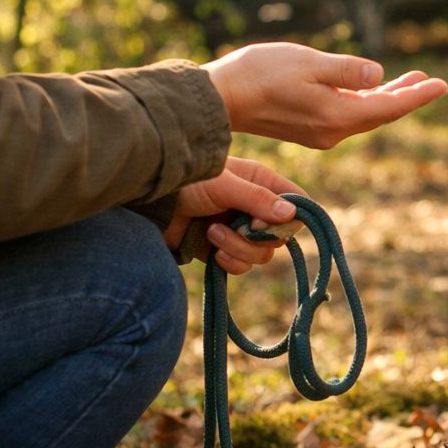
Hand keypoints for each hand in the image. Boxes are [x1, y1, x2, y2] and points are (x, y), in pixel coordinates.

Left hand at [163, 157, 303, 273]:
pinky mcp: (223, 249)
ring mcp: (239, 230)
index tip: (272, 223)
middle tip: (240, 228)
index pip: (297, 202)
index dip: (292, 217)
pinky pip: (241, 265)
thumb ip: (257, 199)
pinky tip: (211, 249)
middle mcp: (254, 207)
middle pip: (280, 236)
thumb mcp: (224, 185)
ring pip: (262, 254)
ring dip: (238, 249)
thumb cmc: (187, 182)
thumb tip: (291, 216)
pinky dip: (230, 262)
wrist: (150, 203)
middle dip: (258, 239)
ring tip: (212, 233)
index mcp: (261, 183)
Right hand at [202, 42, 447, 148]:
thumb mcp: (308, 63)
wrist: (218, 98)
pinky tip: (373, 88)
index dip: (417, 95)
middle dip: (407, 96)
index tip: (442, 85)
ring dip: (387, 96)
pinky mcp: (308, 128)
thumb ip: (346, 70)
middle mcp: (332, 131)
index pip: (389, 107)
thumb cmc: (260, 74)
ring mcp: (320, 132)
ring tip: (411, 79)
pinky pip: (348, 114)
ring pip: (364, 113)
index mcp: (337, 116)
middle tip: (432, 81)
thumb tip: (378, 75)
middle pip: (380, 113)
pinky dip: (365, 100)